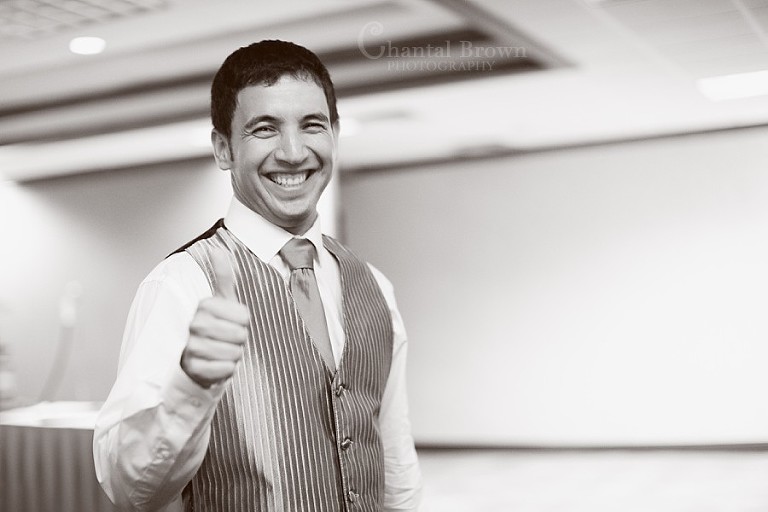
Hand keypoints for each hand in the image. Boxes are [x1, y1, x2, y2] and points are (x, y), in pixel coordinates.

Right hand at [181, 250, 248, 387]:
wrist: (197, 358)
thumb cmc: (215, 327)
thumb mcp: (222, 300)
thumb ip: (223, 276)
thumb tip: (217, 249)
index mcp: (204, 306)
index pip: (244, 316)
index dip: (243, 322)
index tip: (232, 322)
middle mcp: (195, 324)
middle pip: (240, 335)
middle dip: (239, 340)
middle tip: (227, 339)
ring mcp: (191, 346)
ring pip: (234, 353)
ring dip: (233, 355)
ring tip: (222, 351)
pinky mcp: (193, 367)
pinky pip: (225, 369)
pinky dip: (226, 369)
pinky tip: (216, 364)